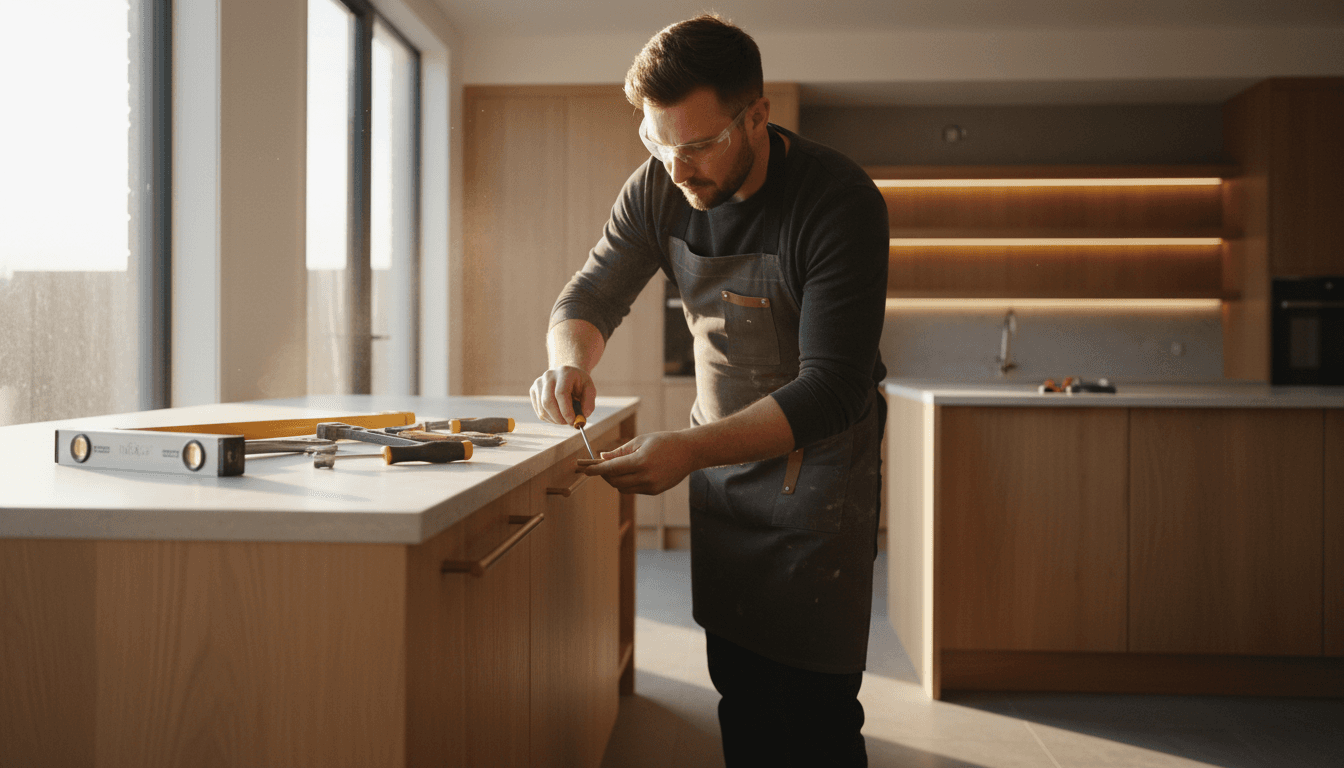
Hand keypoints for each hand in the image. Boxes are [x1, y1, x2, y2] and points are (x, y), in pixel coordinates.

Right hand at [530, 365, 595, 425]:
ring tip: (565, 417)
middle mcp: (549, 376)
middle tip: (568, 423)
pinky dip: (550, 418)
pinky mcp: (533, 391)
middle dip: (559, 418)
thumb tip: (583, 416)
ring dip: (555, 419)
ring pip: (542, 409)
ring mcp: (538, 383)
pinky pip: (539, 412)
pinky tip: (558, 414)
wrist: (567, 375)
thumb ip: (589, 403)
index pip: (561, 393)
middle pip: (548, 402)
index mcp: (564, 372)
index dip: (566, 410)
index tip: (573, 421)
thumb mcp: (589, 390)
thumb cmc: (579, 384)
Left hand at [580, 431, 700, 494]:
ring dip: (614, 480)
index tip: (583, 469)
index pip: (612, 468)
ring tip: (615, 468)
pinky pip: (633, 489)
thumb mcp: (641, 441)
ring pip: (622, 488)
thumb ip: (621, 451)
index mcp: (641, 461)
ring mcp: (651, 486)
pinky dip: (627, 482)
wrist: (689, 452)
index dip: (595, 470)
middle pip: (614, 481)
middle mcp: (646, 477)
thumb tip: (602, 457)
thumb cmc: (664, 442)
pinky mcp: (654, 491)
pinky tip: (630, 472)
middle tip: (597, 466)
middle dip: (603, 475)